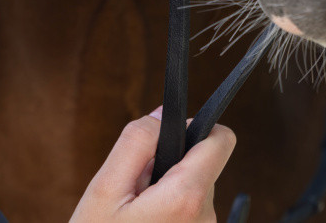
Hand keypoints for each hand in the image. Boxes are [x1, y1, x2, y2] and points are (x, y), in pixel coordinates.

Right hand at [69, 110, 236, 222]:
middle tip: (135, 192)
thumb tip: (165, 112)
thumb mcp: (104, 188)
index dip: (197, 129)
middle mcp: (206, 219)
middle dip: (170, 167)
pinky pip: (192, 216)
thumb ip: (138, 142)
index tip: (171, 138)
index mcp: (186, 198)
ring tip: (137, 215)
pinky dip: (171, 214)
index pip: (222, 141)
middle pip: (203, 167)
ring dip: (169, 194)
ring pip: (196, 193)